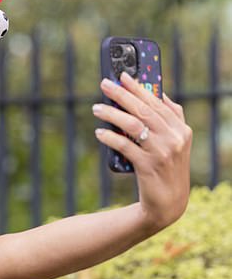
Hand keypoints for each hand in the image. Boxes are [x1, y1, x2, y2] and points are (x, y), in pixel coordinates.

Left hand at [92, 71, 192, 232]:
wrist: (168, 203)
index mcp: (181, 129)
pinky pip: (125, 146)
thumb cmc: (168, 169)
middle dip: (122, 94)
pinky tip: (99, 132)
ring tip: (96, 108)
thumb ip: (171, 119)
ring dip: (112, 114)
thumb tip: (158, 93)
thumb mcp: (176, 143)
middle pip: (143, 110)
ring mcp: (161, 152)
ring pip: (133, 125)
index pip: (157, 102)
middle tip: (104, 85)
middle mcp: (174, 138)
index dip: (139, 87)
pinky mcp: (147, 166)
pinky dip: (110, 137)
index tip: (122, 76)